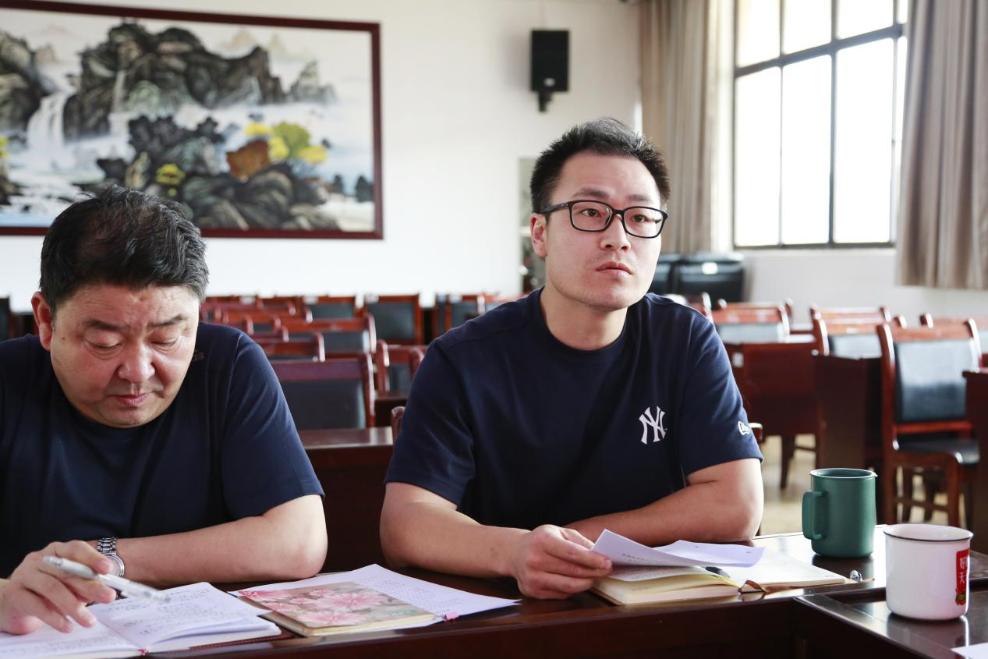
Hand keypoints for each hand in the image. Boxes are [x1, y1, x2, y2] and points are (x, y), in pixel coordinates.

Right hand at [0, 541, 116, 634]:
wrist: (13, 602)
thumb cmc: (46, 590)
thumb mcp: (68, 584)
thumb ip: (83, 585)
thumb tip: (103, 591)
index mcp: (56, 551)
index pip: (75, 549)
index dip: (92, 558)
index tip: (108, 569)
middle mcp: (39, 559)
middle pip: (66, 571)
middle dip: (90, 586)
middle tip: (109, 597)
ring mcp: (25, 575)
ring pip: (52, 588)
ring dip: (74, 606)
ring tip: (89, 620)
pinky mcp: (15, 594)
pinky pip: (37, 606)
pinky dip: (54, 618)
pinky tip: (67, 626)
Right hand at [508, 525, 611, 598]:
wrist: (514, 553)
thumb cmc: (541, 541)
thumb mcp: (558, 532)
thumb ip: (579, 542)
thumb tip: (600, 555)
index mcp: (542, 540)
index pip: (572, 553)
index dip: (592, 560)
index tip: (607, 563)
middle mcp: (535, 559)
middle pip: (572, 571)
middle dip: (593, 572)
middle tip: (606, 571)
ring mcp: (532, 578)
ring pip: (568, 586)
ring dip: (586, 583)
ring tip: (594, 578)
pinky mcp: (532, 592)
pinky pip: (561, 594)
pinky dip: (573, 589)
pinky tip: (577, 582)